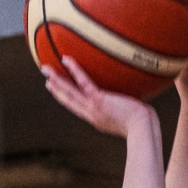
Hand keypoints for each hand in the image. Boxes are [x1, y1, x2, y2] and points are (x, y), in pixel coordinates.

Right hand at [42, 56, 156, 138]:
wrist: (143, 129)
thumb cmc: (142, 124)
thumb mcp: (130, 116)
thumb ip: (126, 108)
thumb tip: (134, 101)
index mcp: (97, 118)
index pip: (78, 106)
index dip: (65, 98)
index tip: (56, 90)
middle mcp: (92, 114)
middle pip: (69, 100)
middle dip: (56, 89)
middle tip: (45, 78)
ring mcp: (93, 108)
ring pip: (70, 92)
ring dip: (56, 80)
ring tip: (45, 69)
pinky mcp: (99, 100)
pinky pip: (83, 82)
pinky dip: (74, 70)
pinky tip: (66, 59)